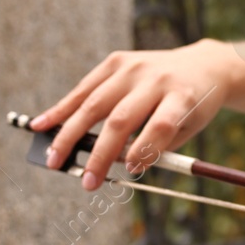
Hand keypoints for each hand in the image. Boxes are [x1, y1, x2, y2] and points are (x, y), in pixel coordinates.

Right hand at [29, 39, 244, 190]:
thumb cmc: (193, 106)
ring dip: (70, 134)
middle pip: (122, 118)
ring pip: (95, 103)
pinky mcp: (116, 61)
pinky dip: (62, 108)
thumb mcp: (189, 128)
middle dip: (101, 154)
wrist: (203, 66)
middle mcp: (155, 79)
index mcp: (182, 97)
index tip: (130, 170)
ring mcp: (133, 67)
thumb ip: (157, 145)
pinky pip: (85, 88)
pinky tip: (41, 124)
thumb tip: (114, 162)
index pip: (160, 125)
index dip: (144, 149)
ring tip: (53, 158)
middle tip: (87, 182)